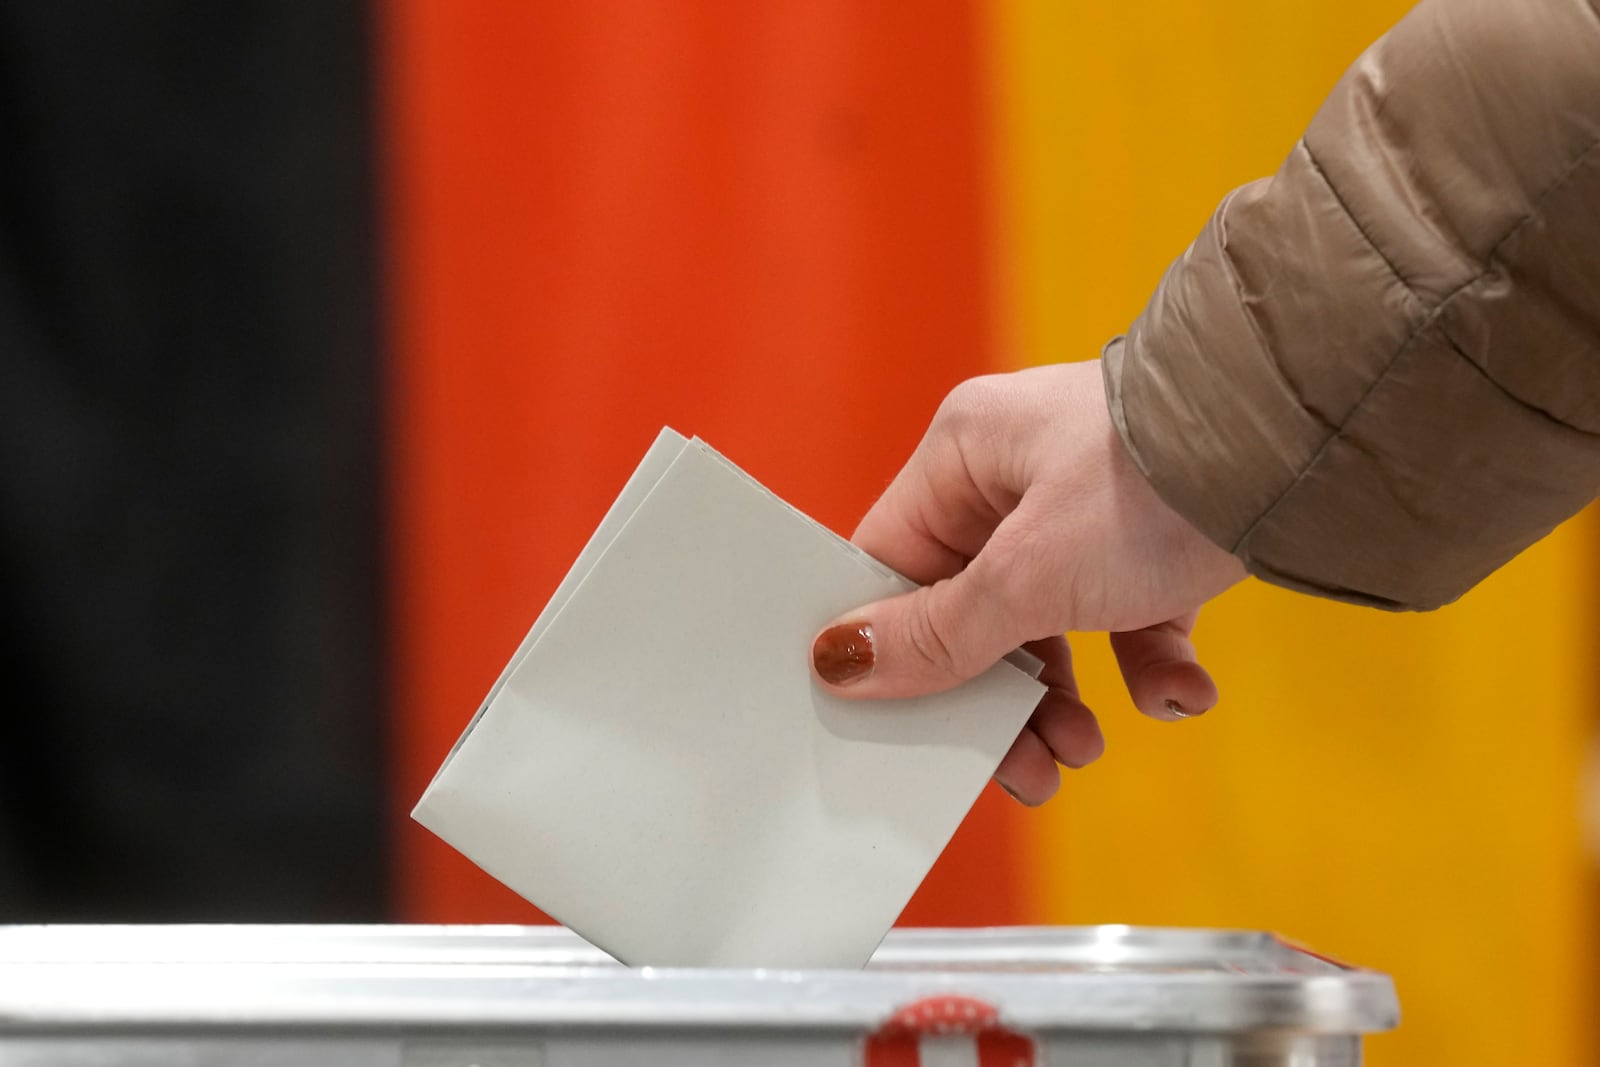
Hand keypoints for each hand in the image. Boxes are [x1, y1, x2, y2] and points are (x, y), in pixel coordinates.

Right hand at [810, 359, 1245, 804]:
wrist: (1308, 449)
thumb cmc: (1152, 484)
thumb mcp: (1030, 575)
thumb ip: (939, 634)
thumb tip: (838, 665)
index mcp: (963, 455)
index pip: (891, 562)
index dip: (889, 646)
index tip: (898, 722)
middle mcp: (1017, 475)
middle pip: (970, 611)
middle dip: (997, 698)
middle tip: (1022, 763)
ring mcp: (1090, 506)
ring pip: (1046, 625)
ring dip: (1064, 698)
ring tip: (1088, 746)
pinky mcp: (1158, 537)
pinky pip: (1127, 617)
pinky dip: (1147, 665)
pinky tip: (1182, 691)